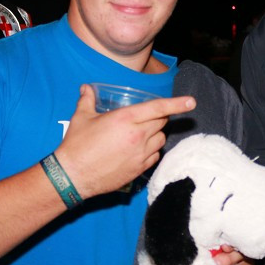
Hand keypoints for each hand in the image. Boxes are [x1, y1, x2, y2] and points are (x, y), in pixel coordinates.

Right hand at [55, 85, 195, 197]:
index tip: (191, 101)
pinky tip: (140, 150)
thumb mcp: (81, 117)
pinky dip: (152, 151)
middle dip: (158, 117)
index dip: (177, 103)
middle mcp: (137, 135)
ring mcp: (140, 154)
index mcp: (126, 119)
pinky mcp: (138, 169)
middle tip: (147, 117)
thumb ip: (87, 99)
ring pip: (160, 139)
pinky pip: (155, 156)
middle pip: (161, 122)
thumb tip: (86, 88)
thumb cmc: (76, 145)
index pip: (158, 108)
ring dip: (155, 134)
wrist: (72, 176)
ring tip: (141, 134)